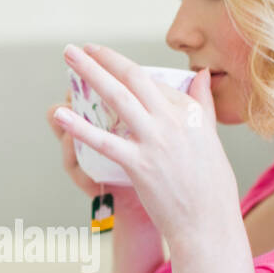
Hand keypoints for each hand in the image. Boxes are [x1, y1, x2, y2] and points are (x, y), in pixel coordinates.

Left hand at [53, 43, 240, 250]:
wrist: (208, 224)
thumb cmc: (212, 187)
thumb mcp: (212, 137)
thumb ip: (203, 103)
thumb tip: (202, 74)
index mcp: (190, 113)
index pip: (155, 82)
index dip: (129, 73)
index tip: (109, 65)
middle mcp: (172, 121)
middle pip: (133, 78)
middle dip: (105, 58)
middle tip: (82, 48)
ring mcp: (155, 142)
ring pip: (118, 98)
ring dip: (90, 74)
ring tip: (69, 56)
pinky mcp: (139, 165)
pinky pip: (104, 141)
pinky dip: (80, 127)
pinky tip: (61, 114)